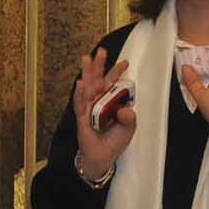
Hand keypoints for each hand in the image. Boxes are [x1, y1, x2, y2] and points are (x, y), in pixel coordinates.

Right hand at [69, 47, 136, 179]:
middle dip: (99, 65)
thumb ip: (129, 117)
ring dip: (87, 73)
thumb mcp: (128, 128)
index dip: (117, 72)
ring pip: (87, 87)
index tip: (125, 62)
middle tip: (102, 51)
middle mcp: (98, 101)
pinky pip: (80, 104)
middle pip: (98, 80)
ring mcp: (88, 108)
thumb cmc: (113, 140)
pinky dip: (79, 94)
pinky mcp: (82, 118)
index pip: (112, 83)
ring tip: (87, 59)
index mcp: (109, 101)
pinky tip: (80, 83)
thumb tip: (126, 108)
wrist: (102, 157)